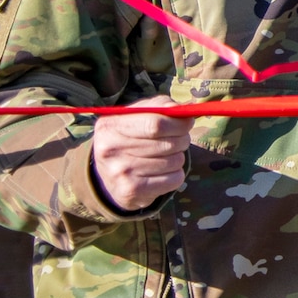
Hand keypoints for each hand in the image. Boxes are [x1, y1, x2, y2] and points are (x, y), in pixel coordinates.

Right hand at [90, 96, 189, 211]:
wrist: (109, 173)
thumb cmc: (131, 135)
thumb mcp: (140, 114)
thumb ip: (162, 105)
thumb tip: (186, 112)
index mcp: (110, 126)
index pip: (156, 124)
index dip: (179, 124)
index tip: (188, 123)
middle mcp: (110, 150)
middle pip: (168, 144)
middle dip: (183, 139)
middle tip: (179, 139)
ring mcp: (120, 173)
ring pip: (175, 162)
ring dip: (179, 157)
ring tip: (165, 156)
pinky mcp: (131, 192)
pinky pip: (175, 179)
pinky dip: (176, 174)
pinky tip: (162, 172)